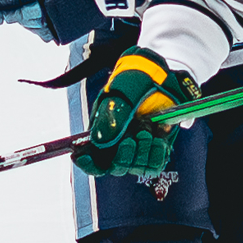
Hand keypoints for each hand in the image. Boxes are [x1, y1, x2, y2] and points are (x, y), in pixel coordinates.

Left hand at [0, 0, 148, 44]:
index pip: (12, 3)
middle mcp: (53, 9)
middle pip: (21, 18)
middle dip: (11, 11)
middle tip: (1, 3)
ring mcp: (64, 22)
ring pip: (35, 25)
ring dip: (28, 14)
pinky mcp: (74, 28)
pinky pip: (50, 28)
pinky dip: (44, 17)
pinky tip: (49, 3)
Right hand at [74, 48, 201, 177]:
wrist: (161, 75)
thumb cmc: (134, 82)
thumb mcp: (118, 94)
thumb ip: (110, 117)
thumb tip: (100, 141)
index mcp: (104, 134)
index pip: (92, 160)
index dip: (86, 163)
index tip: (81, 158)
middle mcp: (120, 145)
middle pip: (116, 167)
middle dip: (124, 155)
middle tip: (131, 137)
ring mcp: (138, 149)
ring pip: (137, 167)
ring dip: (143, 150)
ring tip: (147, 130)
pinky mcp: (156, 150)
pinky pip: (156, 164)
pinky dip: (158, 153)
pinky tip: (158, 138)